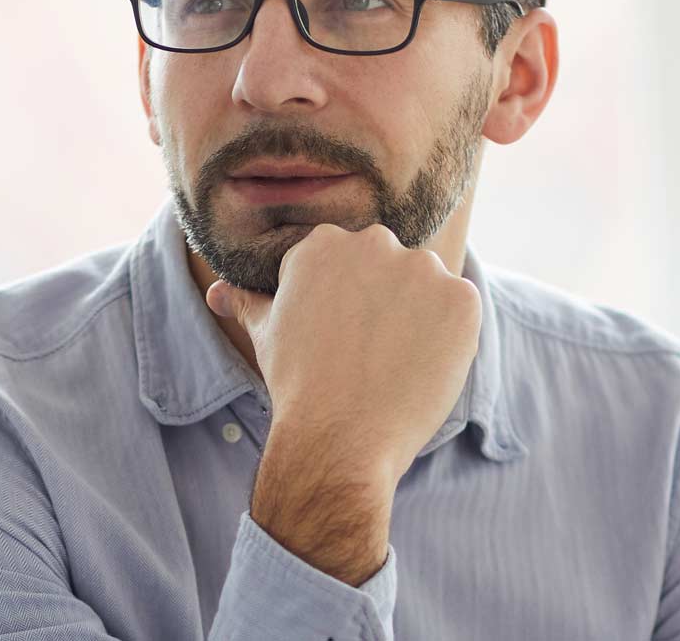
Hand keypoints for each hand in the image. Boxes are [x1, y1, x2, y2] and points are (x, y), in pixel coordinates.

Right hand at [205, 223, 481, 582]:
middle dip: (384, 301)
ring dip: (420, 316)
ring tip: (396, 362)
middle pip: (390, 265)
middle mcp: (374, 242)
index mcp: (323, 243)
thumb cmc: (298, 385)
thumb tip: (218, 291)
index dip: (348, 302)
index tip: (343, 335)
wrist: (341, 437)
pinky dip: (450, 336)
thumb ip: (248, 302)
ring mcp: (422, 268)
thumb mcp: (267, 335)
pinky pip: (461, 309)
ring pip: (428, 286)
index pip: (349, 261)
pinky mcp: (461, 299)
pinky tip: (423, 366)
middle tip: (369, 351)